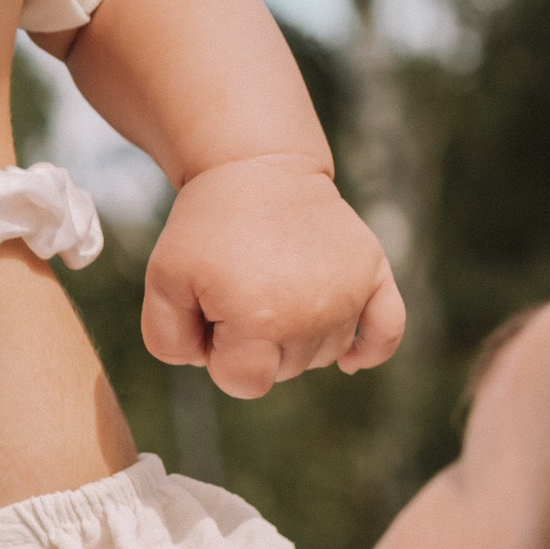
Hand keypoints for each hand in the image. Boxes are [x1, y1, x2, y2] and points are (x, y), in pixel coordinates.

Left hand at [141, 157, 405, 400]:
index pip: (243, 382)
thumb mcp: (162, 278)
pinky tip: (352, 360)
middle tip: (242, 287)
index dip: (220, 353)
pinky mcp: (374, 272)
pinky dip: (371, 349)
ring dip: (297, 335)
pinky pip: (387, 332)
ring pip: (324, 354)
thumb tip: (210, 366)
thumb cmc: (206, 226)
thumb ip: (168, 340)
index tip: (212, 311)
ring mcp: (349, 293)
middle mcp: (312, 313)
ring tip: (275, 284)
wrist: (257, 166)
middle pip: (284, 370)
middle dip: (256, 341)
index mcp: (259, 319)